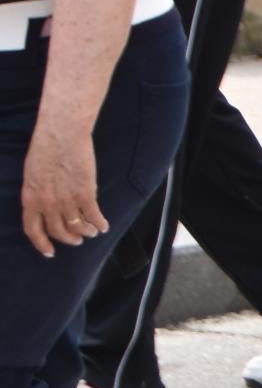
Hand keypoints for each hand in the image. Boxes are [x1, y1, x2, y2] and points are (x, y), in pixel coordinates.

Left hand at [20, 123, 102, 256]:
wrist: (61, 135)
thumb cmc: (45, 148)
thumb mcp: (32, 174)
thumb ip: (37, 192)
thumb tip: (44, 203)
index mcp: (30, 199)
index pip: (33, 230)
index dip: (42, 244)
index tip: (50, 252)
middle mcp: (47, 204)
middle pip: (59, 231)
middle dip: (69, 239)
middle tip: (77, 241)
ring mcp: (66, 200)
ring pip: (77, 226)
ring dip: (86, 232)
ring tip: (92, 232)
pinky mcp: (85, 194)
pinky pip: (93, 216)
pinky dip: (99, 223)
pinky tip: (104, 225)